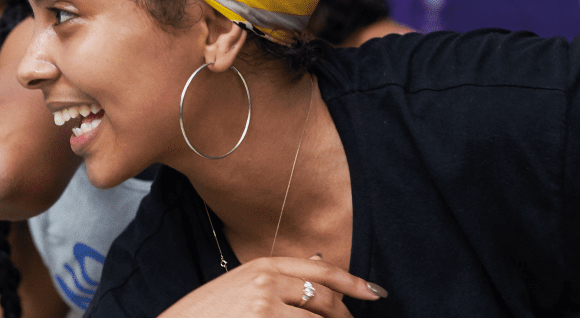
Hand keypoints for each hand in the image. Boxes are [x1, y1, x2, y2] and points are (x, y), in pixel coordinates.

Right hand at [160, 255, 385, 317]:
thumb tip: (318, 270)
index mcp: (261, 266)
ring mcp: (264, 305)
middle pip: (323, 296)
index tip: (373, 291)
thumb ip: (275, 280)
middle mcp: (265, 281)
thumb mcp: (239, 287)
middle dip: (343, 314)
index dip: (351, 280)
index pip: (318, 269)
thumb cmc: (206, 315)